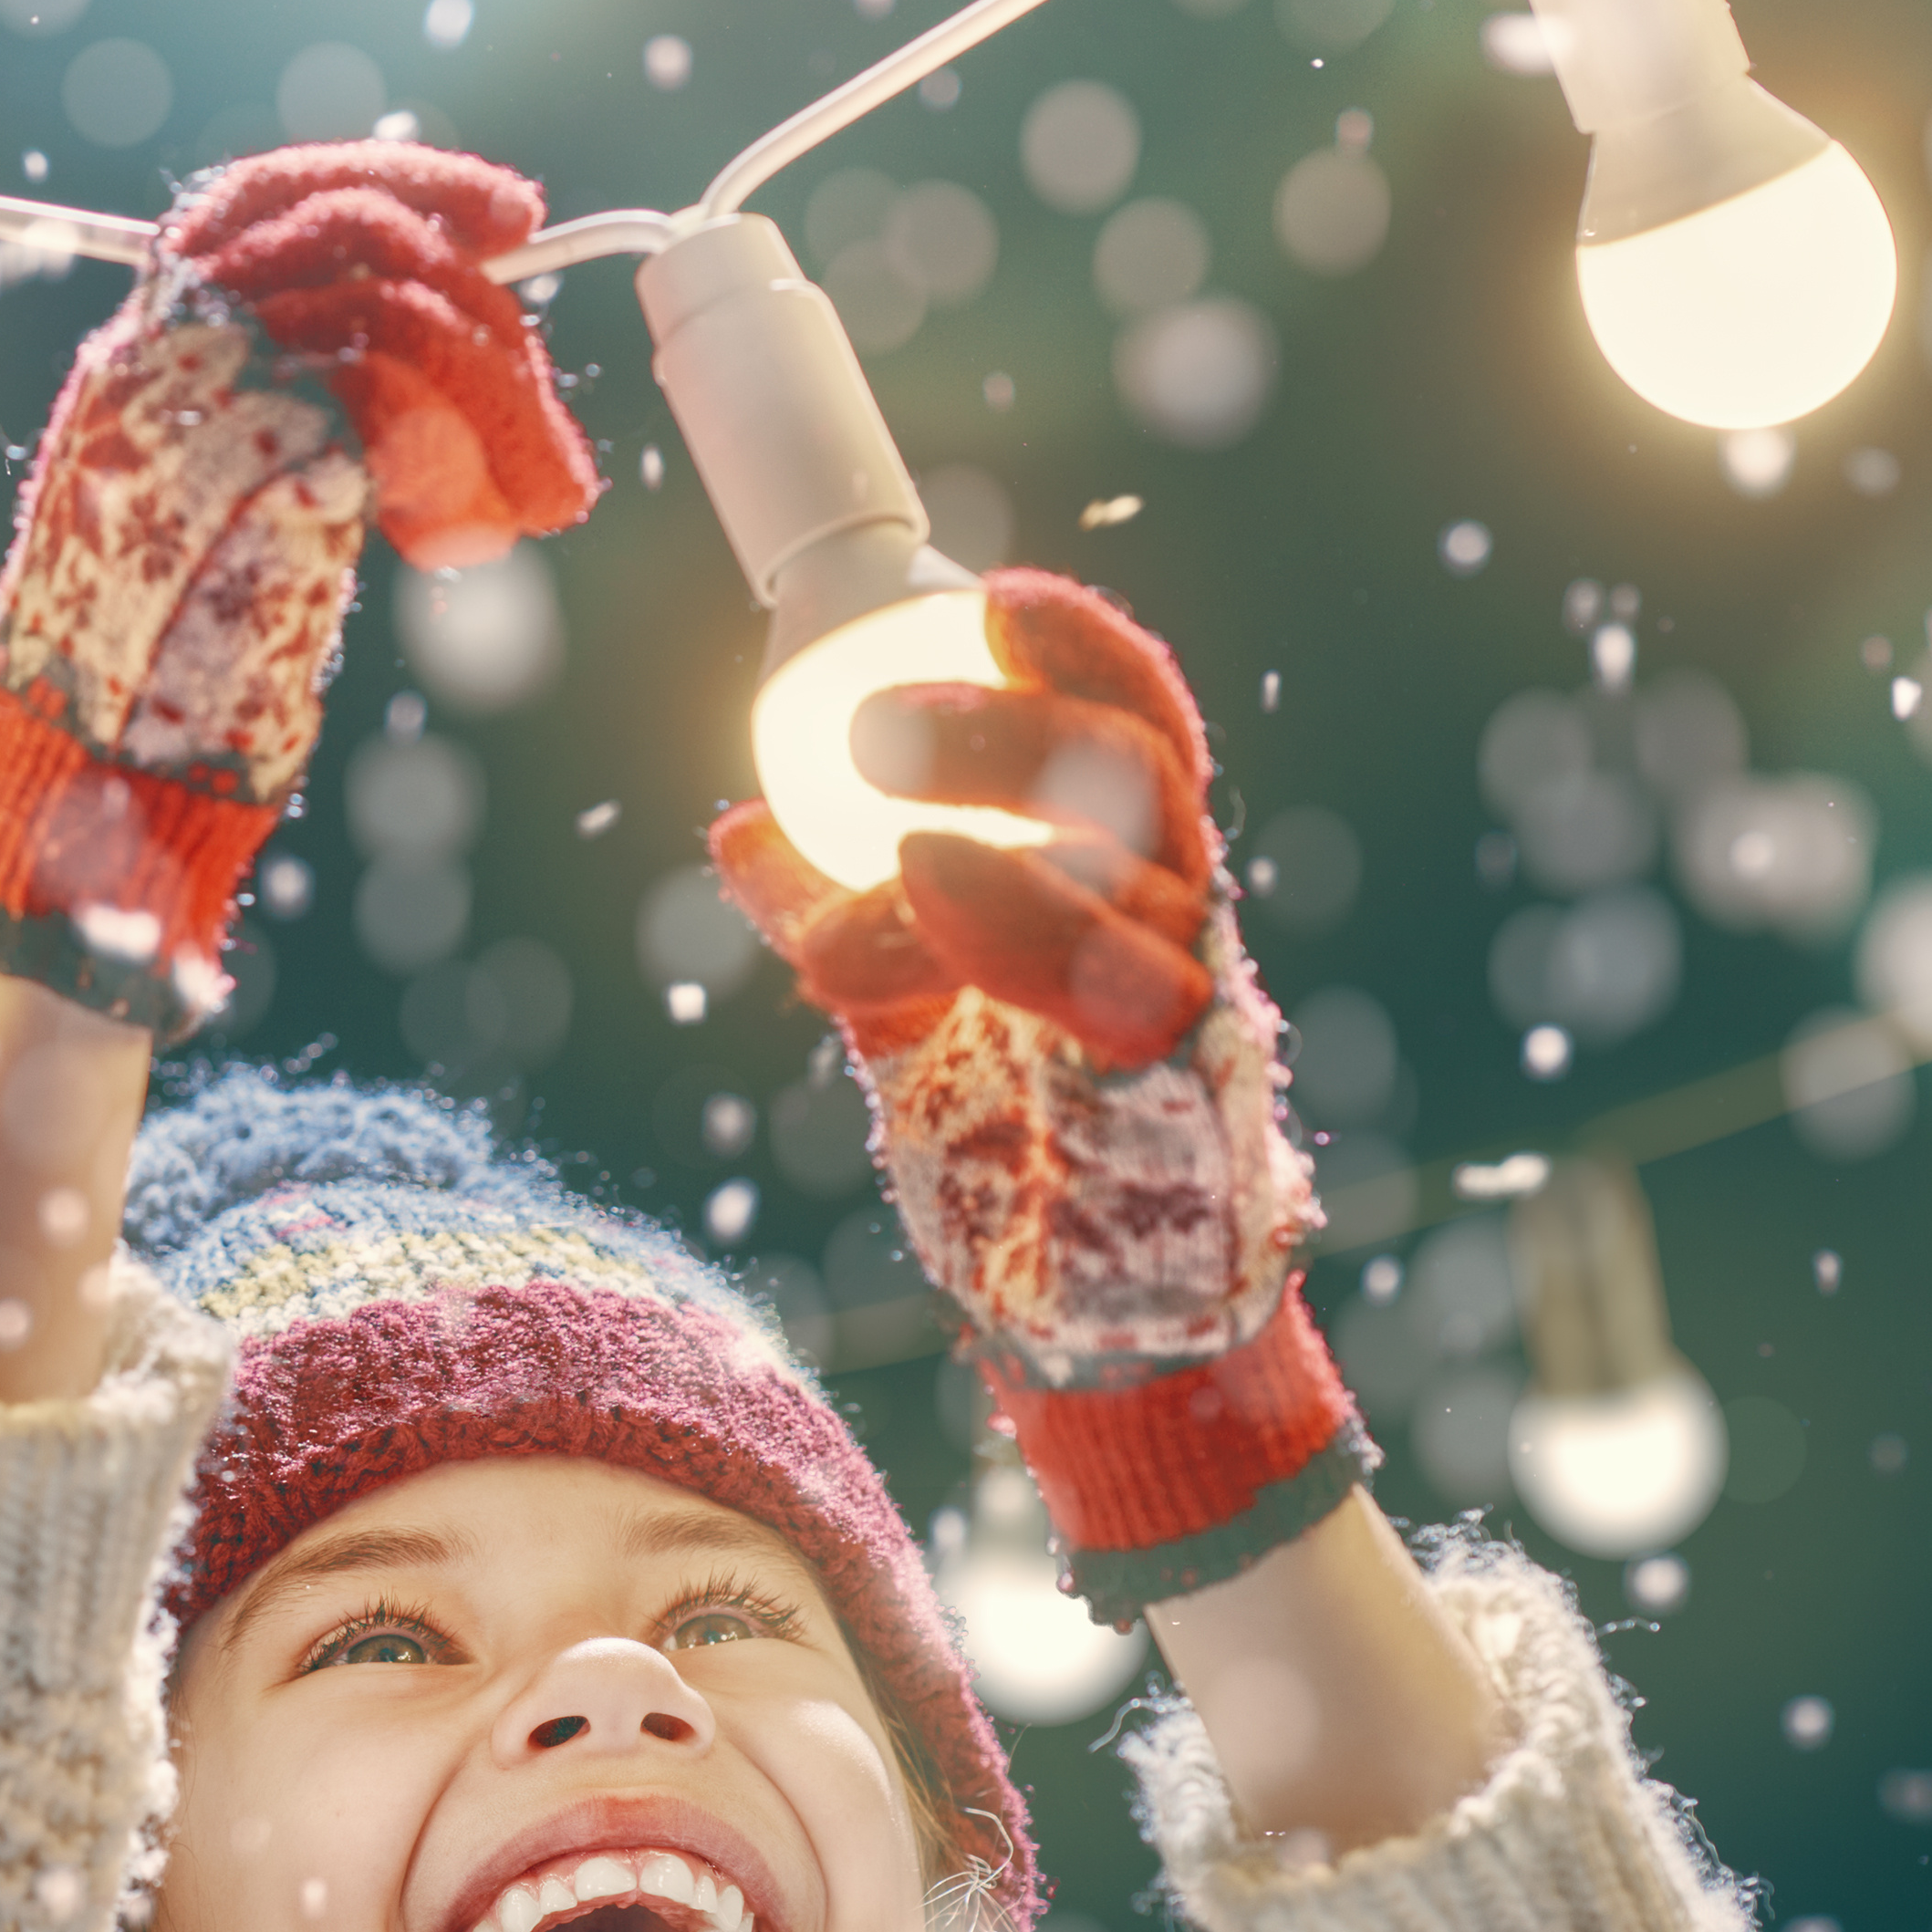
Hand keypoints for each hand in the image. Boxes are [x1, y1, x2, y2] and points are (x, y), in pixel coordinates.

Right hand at [0, 145, 595, 1037]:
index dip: (398, 181)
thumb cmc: (157, 669)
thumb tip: (433, 354)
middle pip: (354, 237)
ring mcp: (202, 407)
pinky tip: (474, 536)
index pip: (266, 198)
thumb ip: (292, 415)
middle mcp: (160, 356)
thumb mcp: (216, 509)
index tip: (506, 212)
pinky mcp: (257, 473)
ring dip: (503, 400)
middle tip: (542, 397)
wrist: (79, 779)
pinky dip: (466, 464)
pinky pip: (401, 411)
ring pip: (399, 318)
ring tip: (547, 489)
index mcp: (141, 350)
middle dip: (482, 305)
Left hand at [710, 572, 1367, 1612]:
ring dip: (997, 819)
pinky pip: (1112, 987)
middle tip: (861, 712)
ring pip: (1128, 873)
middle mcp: (1181, 929)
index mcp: (1135, 887)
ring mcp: (1192, 1011)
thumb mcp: (913, 1021)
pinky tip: (924, 889)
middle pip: (1135, 778)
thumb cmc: (1016, 1162)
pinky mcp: (1184, 1097)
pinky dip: (1014, 925)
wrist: (1096, 1336)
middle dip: (1007, 727)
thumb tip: (739, 830)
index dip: (1090, 656)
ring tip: (876, 800)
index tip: (997, 596)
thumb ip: (840, 925)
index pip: (1145, 733)